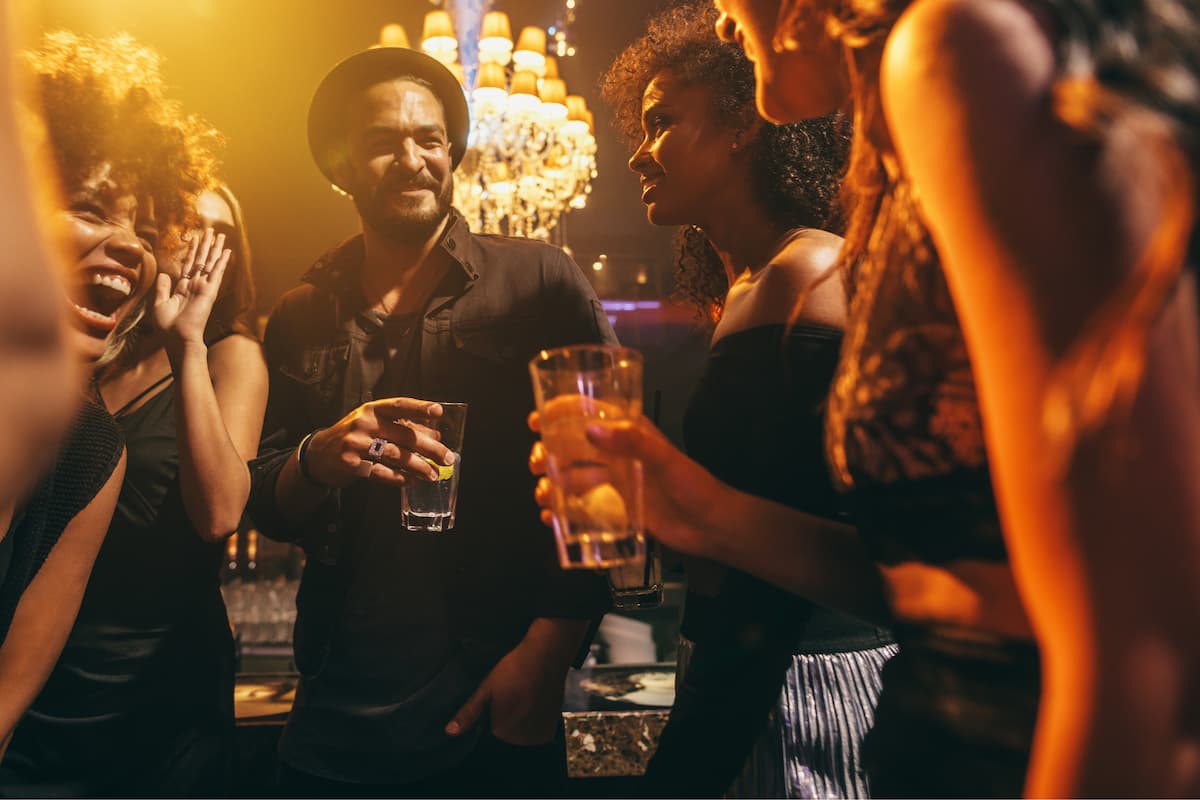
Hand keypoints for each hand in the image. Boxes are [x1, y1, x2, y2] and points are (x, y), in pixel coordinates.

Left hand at [153, 227, 230, 344]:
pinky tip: (227, 251)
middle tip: (210, 230)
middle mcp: (195, 286)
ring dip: (215, 248)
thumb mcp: (159, 304)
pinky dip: (222, 261)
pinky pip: (217, 273)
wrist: (178, 339)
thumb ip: (162, 288)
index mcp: (183, 288)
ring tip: (219, 234)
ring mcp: (203, 287)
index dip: (191, 251)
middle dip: (206, 245)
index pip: (188, 265)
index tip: (194, 238)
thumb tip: (164, 274)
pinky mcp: (209, 291)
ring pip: (210, 263)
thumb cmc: (168, 328)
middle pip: (201, 260)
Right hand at [304, 397, 454, 488]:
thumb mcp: (374, 424)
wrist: (319, 455)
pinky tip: (411, 481)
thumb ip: (402, 427)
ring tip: (433, 474)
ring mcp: (356, 444)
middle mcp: (365, 423)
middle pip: (404, 435)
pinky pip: (382, 473)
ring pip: (396, 455)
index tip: (439, 412)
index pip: (400, 405)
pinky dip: (399, 478)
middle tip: (447, 458)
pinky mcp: (352, 464)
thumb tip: (435, 435)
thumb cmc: (354, 436)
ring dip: (419, 467)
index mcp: (372, 410)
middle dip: (430, 448)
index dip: (420, 408)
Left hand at [445, 626, 573, 744]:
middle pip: (508, 736)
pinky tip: (533, 701)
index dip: (492, 715)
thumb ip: (469, 713)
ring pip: (522, 734)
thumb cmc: (513, 670)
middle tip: (511, 695)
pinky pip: (536, 732)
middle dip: (506, 720)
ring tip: (522, 697)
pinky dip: (535, 721)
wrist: (545, 654)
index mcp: (503, 731)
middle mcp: (523, 739)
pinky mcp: (552, 727)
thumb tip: (448, 732)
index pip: (491, 732)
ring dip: (521, 721)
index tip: (498, 699)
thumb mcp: (486, 689)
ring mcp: (540, 734)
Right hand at [528, 410, 724, 558]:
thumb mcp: (665, 459)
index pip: (591, 415)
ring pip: (572, 478)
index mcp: (630, 435)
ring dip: (551, 484)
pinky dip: (562, 512)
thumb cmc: (693, 486)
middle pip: (573, 448)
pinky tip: (551, 519)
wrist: (711, 527)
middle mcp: (618, 456)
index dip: (561, 414)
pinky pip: (582, 508)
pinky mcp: (615, 510)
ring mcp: (615, 484)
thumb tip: (589, 432)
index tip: (537, 421)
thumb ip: (632, 442)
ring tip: (543, 496)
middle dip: (548, 453)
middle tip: (536, 464)